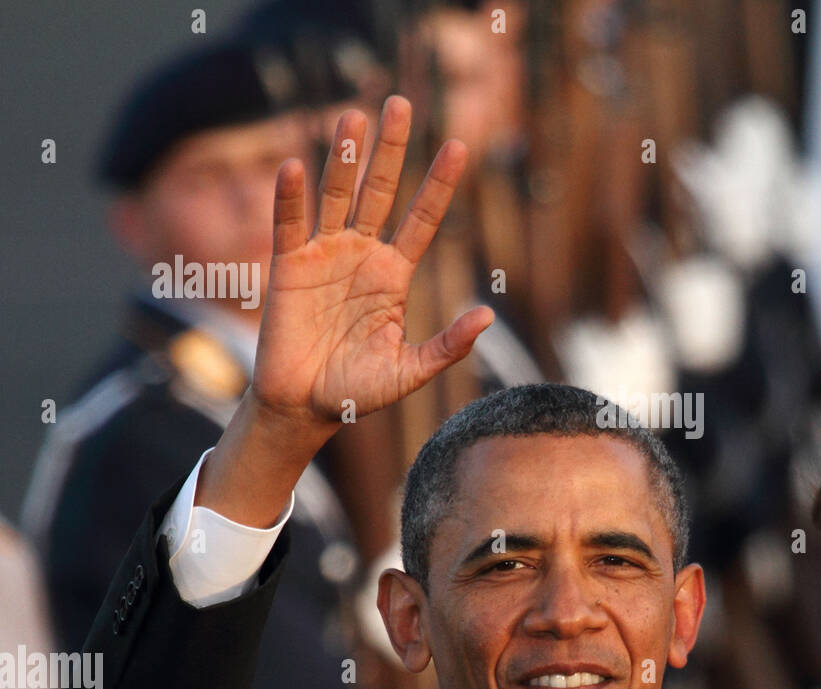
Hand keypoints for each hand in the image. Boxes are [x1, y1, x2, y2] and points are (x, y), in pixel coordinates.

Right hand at [196, 97, 491, 525]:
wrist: (305, 408)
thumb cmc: (358, 391)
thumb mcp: (409, 371)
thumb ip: (447, 345)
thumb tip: (486, 315)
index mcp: (393, 274)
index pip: (423, 218)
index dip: (438, 183)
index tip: (459, 145)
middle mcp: (361, 255)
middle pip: (379, 191)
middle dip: (390, 149)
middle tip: (400, 103)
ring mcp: (324, 256)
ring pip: (337, 196)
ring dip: (343, 157)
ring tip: (353, 116)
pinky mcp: (288, 268)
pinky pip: (290, 226)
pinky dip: (291, 198)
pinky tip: (295, 166)